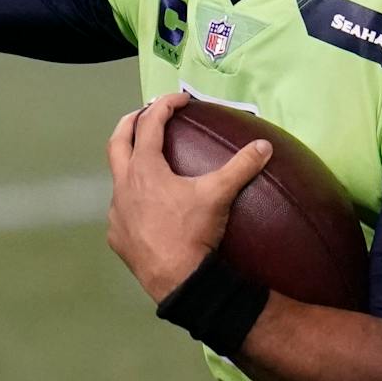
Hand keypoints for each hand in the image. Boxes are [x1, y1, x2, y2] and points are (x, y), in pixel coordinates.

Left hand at [105, 92, 272, 302]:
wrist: (178, 280)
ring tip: (145, 161)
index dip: (164, 106)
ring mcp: (117, 212)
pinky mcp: (117, 236)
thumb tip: (264, 146)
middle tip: (145, 113)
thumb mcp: (219, 195)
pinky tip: (145, 207)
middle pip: (118, 141)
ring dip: (129, 163)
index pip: (150, 124)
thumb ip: (241, 167)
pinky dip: (131, 199)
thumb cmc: (193, 232)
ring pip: (117, 177)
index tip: (180, 100)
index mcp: (144, 169)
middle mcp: (123, 185)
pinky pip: (120, 209)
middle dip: (131, 122)